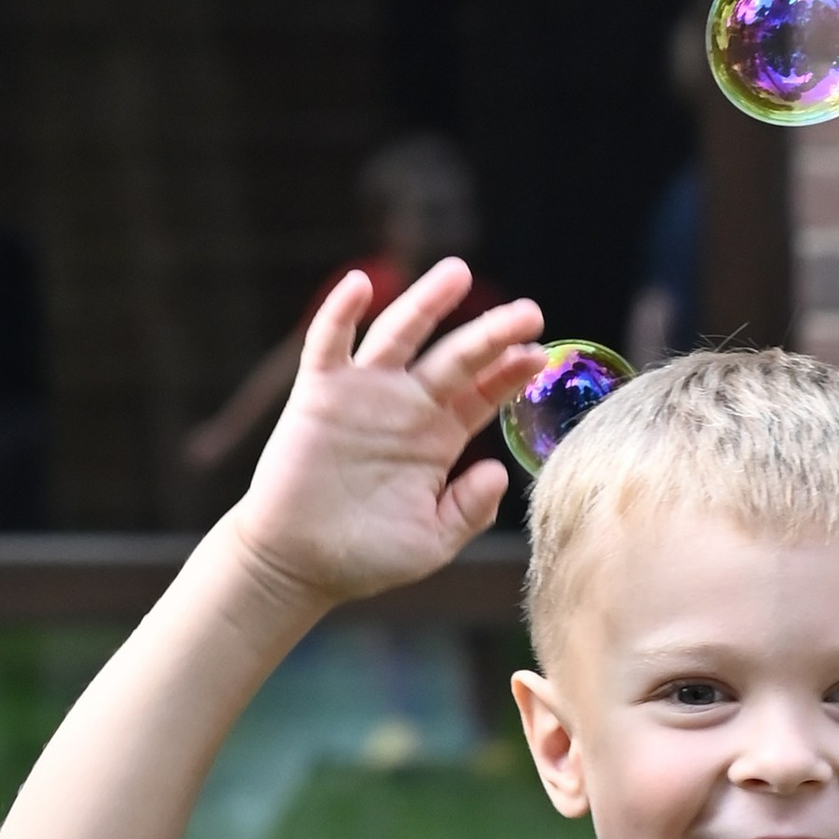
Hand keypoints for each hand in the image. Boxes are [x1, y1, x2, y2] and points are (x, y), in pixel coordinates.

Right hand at [232, 263, 546, 614]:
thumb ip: (469, 510)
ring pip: (399, 334)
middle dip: (491, 333)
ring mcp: (363, 394)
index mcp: (439, 438)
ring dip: (426, 302)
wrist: (298, 565)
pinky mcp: (319, 394)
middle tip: (529, 312)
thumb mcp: (432, 540)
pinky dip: (340, 312)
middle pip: (455, 356)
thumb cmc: (365, 556)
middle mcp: (406, 406)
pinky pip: (329, 344)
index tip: (540, 356)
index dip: (510, 372)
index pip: (483, 393)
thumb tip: (499, 473)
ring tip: (457, 273)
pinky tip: (360, 284)